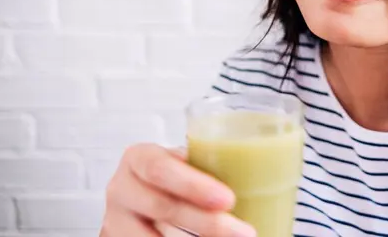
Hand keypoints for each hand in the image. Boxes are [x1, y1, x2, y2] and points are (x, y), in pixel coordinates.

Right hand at [100, 143, 255, 236]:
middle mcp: (122, 187)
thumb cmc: (178, 177)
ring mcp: (117, 220)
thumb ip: (211, 164)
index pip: (161, 168)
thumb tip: (270, 168)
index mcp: (139, 158)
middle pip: (163, 207)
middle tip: (244, 232)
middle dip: (207, 223)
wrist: (150, 196)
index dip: (193, 185)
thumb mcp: (187, 165)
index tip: (228, 199)